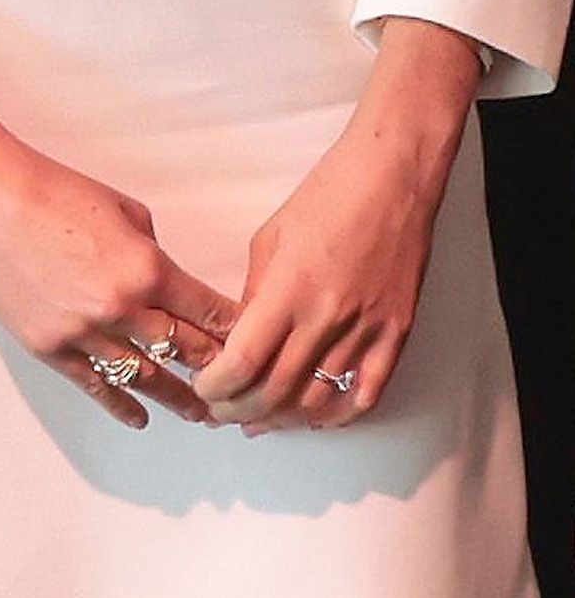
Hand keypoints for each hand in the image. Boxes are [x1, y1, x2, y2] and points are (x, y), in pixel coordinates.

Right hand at [0, 70, 238, 430]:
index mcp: (148, 268)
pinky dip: (122, 405)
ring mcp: (84, 332)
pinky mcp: (51, 347)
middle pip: (185, 351)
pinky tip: (141, 418)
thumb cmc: (56, 193)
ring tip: (203, 415)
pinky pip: (96, 386)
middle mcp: (122, 307)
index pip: (208, 312)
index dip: (236, 333)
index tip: (255, 348)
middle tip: (239, 390)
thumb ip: (153, 252)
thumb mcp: (124, 210)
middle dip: (217, 371)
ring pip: (147, 379)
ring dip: (178, 399)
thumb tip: (167, 282)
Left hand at [195, 16, 480, 431]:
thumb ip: (255, 293)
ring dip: (282, 418)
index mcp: (288, 290)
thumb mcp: (270, 238)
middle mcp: (326, 318)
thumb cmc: (326, 196)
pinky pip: (367, 393)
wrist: (394, 177)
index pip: (243, 362)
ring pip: (317, 400)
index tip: (201, 391)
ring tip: (258, 420)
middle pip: (275, 391)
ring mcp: (366, 330)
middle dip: (239, 410)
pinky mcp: (396, 333)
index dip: (216, 387)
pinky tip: (313, 419)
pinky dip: (337, 415)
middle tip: (221, 414)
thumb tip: (243, 337)